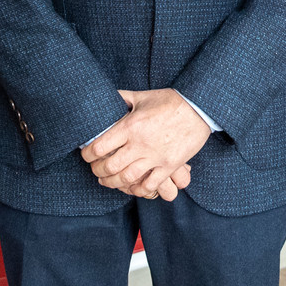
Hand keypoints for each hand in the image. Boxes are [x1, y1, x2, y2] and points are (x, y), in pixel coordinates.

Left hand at [80, 89, 211, 199]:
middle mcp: (140, 144)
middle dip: (98, 171)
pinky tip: (131, 188)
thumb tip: (107, 97)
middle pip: (110, 166)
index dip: (88, 154)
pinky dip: (137, 190)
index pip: (100, 146)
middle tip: (95, 171)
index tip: (86, 155)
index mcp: (130, 126)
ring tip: (107, 182)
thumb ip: (122, 98)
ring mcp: (155, 157)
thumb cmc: (170, 101)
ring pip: (127, 178)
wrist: (199, 108)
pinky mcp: (169, 165)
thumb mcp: (143, 96)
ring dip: (113, 183)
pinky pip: (150, 185)